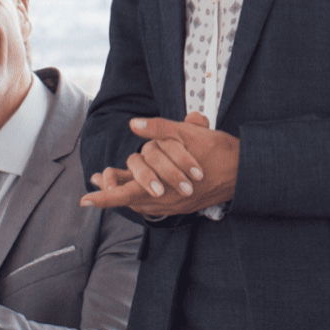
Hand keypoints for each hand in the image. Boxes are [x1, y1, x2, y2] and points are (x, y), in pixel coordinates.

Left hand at [81, 113, 238, 216]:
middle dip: (111, 192)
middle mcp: (166, 201)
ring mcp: (175, 205)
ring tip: (113, 180)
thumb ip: (160, 128)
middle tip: (99, 180)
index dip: (104, 197)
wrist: (244, 171)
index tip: (85, 199)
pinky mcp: (183, 204)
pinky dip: (143, 193)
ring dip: (126, 192)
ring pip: (142, 202)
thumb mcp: (188, 134)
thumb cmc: (217, 151)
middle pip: (129, 201)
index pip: (125, 194)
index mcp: (163, 186)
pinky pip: (156, 202)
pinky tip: (141, 183)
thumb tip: (133, 123)